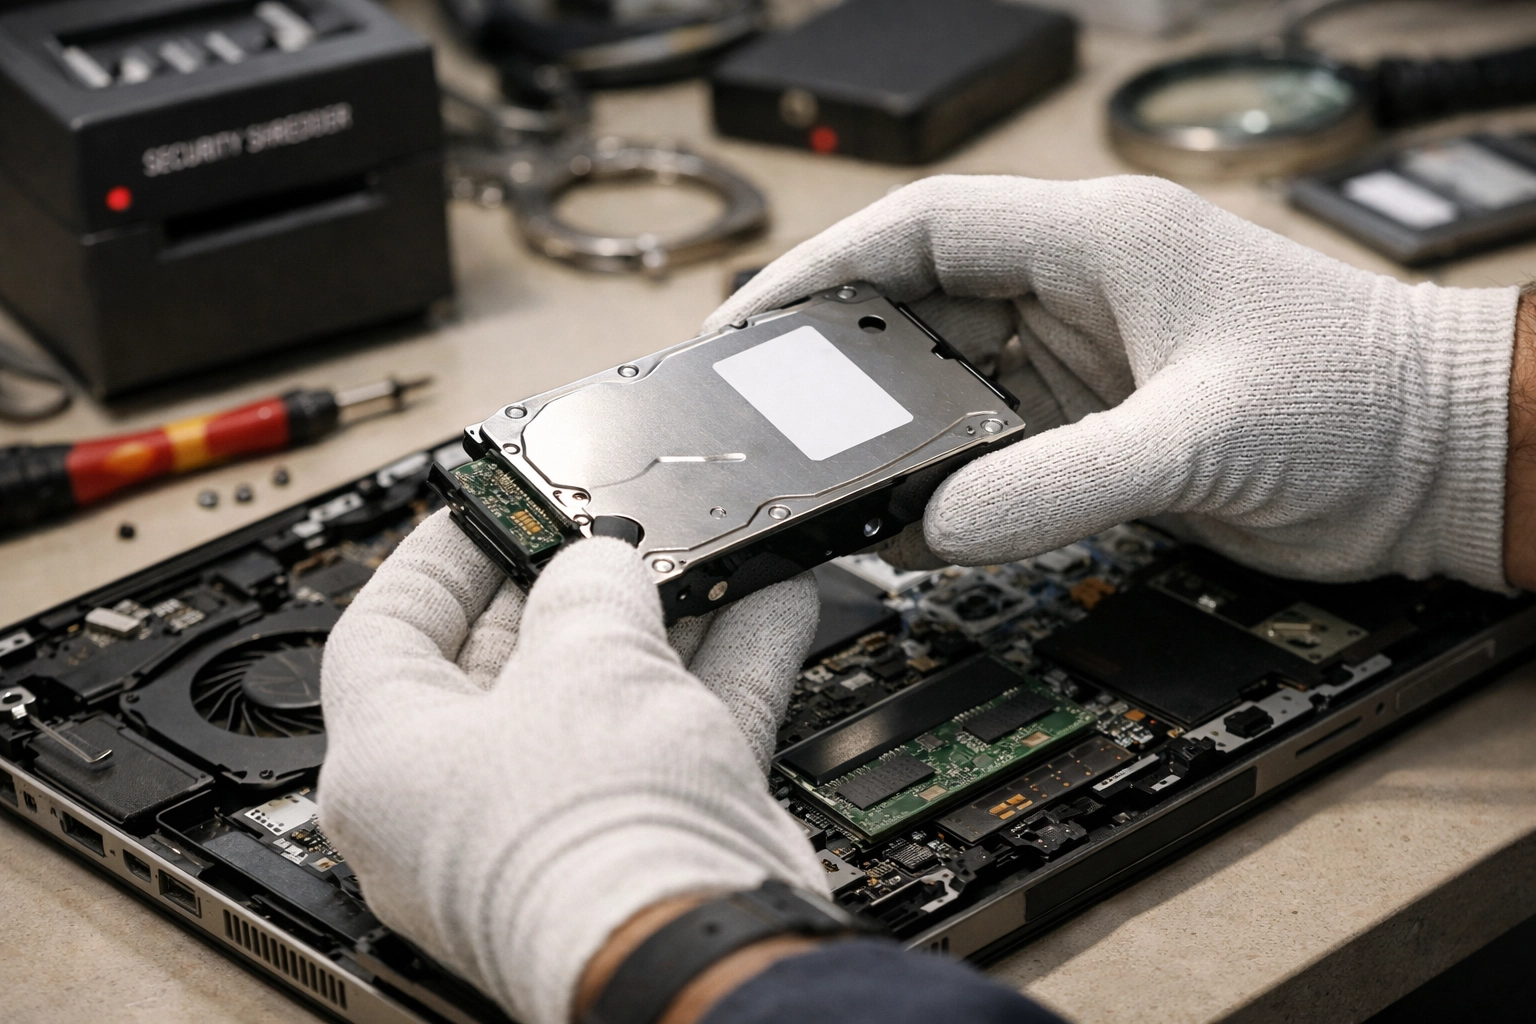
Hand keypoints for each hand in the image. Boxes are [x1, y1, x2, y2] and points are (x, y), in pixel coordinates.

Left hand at [318, 510, 828, 1023]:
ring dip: (666, 621)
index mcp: (391, 759)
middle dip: (571, 582)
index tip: (485, 507)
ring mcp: (553, 823)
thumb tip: (601, 567)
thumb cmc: (590, 838)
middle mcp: (460, 800)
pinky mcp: (638, 837)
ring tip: (709, 553)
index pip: (388, 629)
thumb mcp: (583, 655)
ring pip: (605, 694)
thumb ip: (586, 584)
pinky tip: (769, 608)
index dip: (439, 554)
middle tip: (609, 524)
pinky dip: (719, 668)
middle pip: (507, 659)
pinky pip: (673, 730)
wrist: (695, 949)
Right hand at [706, 175, 1518, 590]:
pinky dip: (951, 479)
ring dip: (898, 430)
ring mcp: (1088, 359)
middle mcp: (1080, 291)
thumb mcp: (1197, 438)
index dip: (826, 268)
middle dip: (845, 360)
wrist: (1439, 465)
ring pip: (951, 382)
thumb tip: (936, 525)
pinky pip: (995, 445)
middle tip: (773, 415)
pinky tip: (918, 516)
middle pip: (920, 307)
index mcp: (1097, 241)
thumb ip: (1058, 484)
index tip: (755, 316)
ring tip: (835, 479)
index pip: (924, 230)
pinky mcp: (1102, 425)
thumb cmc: (1361, 401)